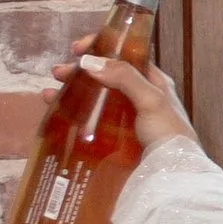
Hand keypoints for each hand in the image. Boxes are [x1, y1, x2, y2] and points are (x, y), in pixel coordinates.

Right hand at [61, 50, 195, 154]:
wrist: (173, 175)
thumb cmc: (170, 135)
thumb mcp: (151, 100)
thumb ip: (125, 78)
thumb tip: (90, 62)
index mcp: (153, 83)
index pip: (125, 56)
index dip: (102, 48)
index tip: (78, 49)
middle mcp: (140, 97)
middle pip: (105, 76)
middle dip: (81, 72)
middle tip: (58, 74)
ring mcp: (128, 118)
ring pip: (96, 98)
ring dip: (73, 93)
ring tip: (49, 95)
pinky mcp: (118, 138)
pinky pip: (92, 121)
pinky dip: (75, 115)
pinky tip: (58, 115)